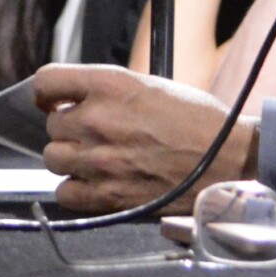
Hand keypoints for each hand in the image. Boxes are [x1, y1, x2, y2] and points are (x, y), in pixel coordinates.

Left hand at [33, 64, 257, 213]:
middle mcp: (98, 119)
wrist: (229, 159)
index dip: (47, 93)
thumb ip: (109, 91)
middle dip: (69, 128)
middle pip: (51, 124)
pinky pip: (65, 192)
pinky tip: (97, 182)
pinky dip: (76, 188)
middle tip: (95, 133)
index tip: (54, 101)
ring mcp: (100, 159)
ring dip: (71, 158)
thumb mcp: (152, 85)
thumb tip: (75, 100)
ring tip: (98, 158)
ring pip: (53, 158)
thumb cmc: (199, 121)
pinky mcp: (107, 195)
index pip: (46, 81)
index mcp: (110, 84)